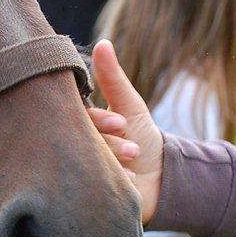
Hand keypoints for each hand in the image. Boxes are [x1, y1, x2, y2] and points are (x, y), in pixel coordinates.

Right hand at [87, 40, 163, 223]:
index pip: (77, 117)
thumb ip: (112, 78)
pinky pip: (92, 187)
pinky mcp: (87, 193)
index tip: (121, 123)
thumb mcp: (130, 106)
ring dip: (112, 163)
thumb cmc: (144, 139)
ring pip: (86, 164)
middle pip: (79, 141)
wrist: (161, 181)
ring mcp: (79, 170)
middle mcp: (74, 145)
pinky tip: (130, 182)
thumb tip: (103, 43)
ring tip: (133, 163)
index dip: (98, 120)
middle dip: (108, 143)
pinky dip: (114, 182)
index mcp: (81, 123)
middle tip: (131, 147)